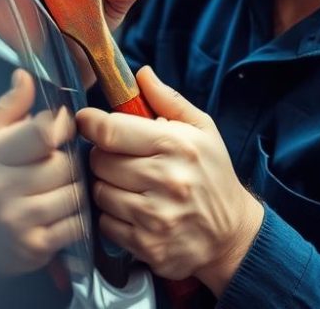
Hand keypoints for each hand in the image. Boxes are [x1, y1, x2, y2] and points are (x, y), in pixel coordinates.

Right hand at [0, 69, 84, 274]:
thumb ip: (11, 106)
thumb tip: (25, 76)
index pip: (41, 132)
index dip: (62, 126)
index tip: (63, 128)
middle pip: (63, 164)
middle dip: (71, 160)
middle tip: (65, 162)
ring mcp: (14, 220)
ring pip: (73, 192)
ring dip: (78, 188)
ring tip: (66, 185)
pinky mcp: (34, 246)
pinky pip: (77, 222)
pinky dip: (80, 215)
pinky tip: (66, 210)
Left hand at [76, 67, 263, 293]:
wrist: (232, 234)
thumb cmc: (213, 174)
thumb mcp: (202, 129)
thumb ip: (168, 99)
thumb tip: (140, 74)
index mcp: (177, 145)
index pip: (112, 130)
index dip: (91, 123)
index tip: (86, 121)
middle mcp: (167, 181)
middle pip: (100, 161)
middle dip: (103, 156)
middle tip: (118, 157)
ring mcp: (156, 217)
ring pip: (100, 192)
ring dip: (107, 186)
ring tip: (128, 183)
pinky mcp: (148, 246)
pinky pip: (106, 223)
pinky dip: (112, 215)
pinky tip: (132, 209)